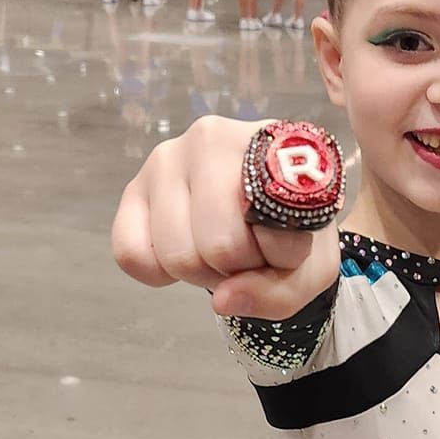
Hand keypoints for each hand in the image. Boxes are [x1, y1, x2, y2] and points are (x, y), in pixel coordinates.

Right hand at [110, 114, 340, 320]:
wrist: (266, 201)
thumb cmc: (290, 225)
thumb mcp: (308, 268)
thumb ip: (278, 293)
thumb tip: (222, 300)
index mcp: (268, 148)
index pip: (274, 233)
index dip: (283, 257)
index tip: (289, 242)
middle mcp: (211, 138)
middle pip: (218, 247)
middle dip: (238, 268)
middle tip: (249, 250)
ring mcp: (166, 159)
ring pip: (176, 254)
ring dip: (202, 272)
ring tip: (220, 248)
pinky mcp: (134, 187)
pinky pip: (131, 253)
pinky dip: (158, 272)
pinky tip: (186, 251)